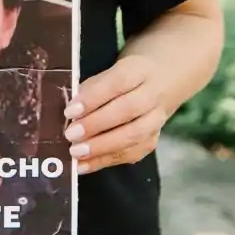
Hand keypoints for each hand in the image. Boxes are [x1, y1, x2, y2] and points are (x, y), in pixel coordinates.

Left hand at [64, 54, 166, 174]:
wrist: (164, 79)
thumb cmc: (126, 74)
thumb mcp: (111, 69)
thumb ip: (92, 87)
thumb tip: (70, 110)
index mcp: (138, 69)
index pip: (116, 83)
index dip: (93, 98)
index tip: (70, 111)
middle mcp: (153, 94)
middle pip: (127, 110)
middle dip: (96, 125)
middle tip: (71, 135)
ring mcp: (157, 119)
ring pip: (134, 136)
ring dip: (102, 147)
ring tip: (76, 153)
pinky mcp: (154, 139)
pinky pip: (133, 153)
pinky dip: (107, 160)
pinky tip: (85, 165)